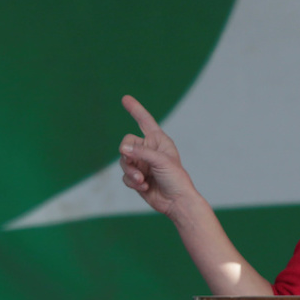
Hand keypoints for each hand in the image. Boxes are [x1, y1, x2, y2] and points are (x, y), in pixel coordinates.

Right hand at [119, 95, 196, 218]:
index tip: (125, 98)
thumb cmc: (175, 178)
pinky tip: (144, 187)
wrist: (176, 202)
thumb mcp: (160, 161)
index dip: (135, 109)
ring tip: (142, 180)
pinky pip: (125, 176)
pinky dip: (132, 182)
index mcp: (158, 140)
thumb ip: (141, 152)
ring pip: (123, 162)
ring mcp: (142, 164)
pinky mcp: (137, 177)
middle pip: (126, 144)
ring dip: (131, 172)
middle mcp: (149, 150)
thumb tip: (122, 148)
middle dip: (127, 155)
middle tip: (133, 163)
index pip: (144, 120)